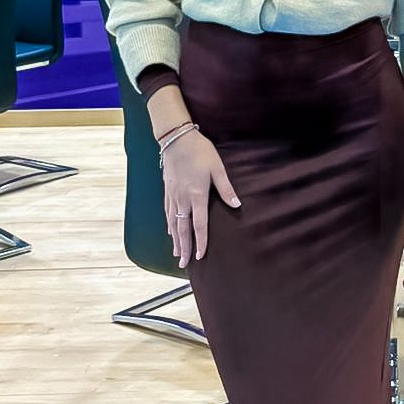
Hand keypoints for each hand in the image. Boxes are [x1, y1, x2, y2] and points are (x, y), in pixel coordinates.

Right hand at [162, 129, 240, 268]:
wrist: (176, 138)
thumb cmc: (200, 151)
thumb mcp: (217, 168)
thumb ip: (226, 188)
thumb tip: (237, 205)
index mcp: (197, 195)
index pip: (199, 225)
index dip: (200, 242)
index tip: (200, 256)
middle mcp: (182, 199)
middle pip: (183, 229)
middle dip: (184, 248)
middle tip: (184, 264)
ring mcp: (173, 195)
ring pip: (173, 223)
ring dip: (175, 240)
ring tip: (176, 254)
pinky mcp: (167, 190)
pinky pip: (167, 212)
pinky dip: (169, 225)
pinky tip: (170, 231)